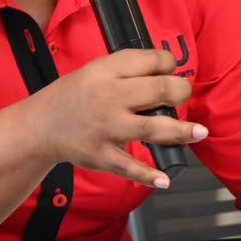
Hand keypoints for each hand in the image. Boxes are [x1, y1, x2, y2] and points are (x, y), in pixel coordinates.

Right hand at [31, 48, 206, 187]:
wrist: (40, 127)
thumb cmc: (74, 96)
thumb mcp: (96, 70)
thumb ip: (129, 70)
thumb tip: (169, 73)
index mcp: (107, 71)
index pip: (150, 61)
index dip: (169, 63)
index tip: (171, 69)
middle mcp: (108, 98)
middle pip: (159, 91)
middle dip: (180, 91)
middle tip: (184, 94)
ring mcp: (106, 128)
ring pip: (153, 128)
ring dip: (181, 131)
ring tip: (200, 132)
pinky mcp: (102, 156)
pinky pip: (129, 167)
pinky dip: (148, 175)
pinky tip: (164, 179)